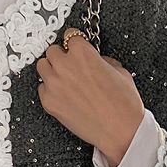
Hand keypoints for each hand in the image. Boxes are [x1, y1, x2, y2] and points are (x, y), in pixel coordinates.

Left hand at [37, 24, 143, 166]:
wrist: (120, 131)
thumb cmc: (123, 103)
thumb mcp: (119, 71)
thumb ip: (102, 60)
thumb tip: (96, 60)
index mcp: (82, 52)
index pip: (70, 36)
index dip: (75, 43)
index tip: (75, 48)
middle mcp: (64, 65)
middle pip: (52, 50)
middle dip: (62, 56)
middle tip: (71, 66)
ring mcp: (54, 84)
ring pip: (42, 67)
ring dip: (52, 70)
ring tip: (64, 79)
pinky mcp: (48, 102)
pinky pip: (42, 88)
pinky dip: (50, 90)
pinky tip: (64, 96)